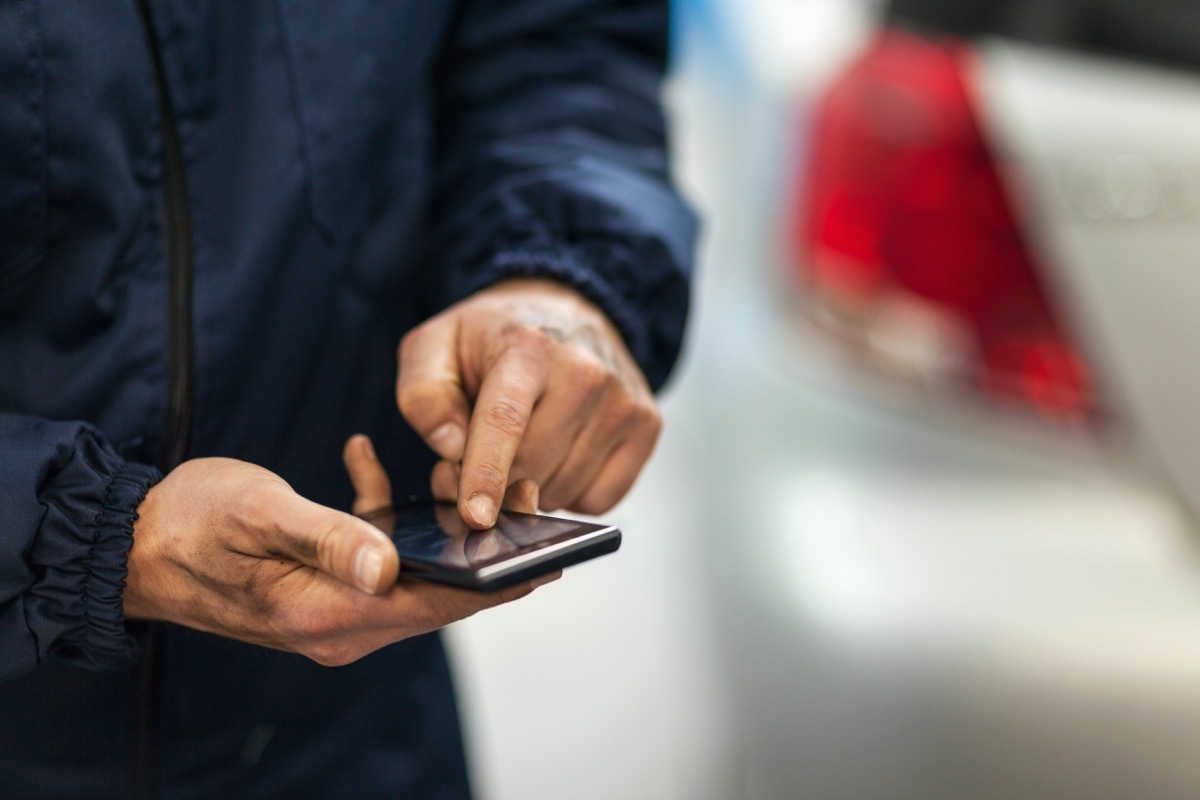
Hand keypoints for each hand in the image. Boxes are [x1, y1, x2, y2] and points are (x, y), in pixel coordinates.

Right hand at [122, 435, 542, 665]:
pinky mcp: (321, 583)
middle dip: (485, 549)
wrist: (127, 543)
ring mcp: (330, 605)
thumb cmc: (188, 524)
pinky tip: (368, 461)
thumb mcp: (259, 516)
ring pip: (412, 571)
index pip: (438, 603)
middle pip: (436, 592)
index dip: (499, 582)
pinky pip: (371, 552)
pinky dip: (379, 511)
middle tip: (526, 495)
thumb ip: (328, 538)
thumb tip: (392, 565)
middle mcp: (338, 623)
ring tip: (465, 474)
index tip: (553, 558)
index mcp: (329, 614)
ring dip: (438, 526)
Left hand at [397, 278, 661, 527]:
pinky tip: (560, 454)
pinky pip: (599, 499)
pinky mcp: (647, 426)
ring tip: (525, 447)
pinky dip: (572, 493)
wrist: (563, 311)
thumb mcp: (434, 347)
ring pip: (564, 491)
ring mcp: (623, 401)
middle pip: (532, 468)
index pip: (505, 421)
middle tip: (480, 459)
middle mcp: (586, 372)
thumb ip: (424, 396)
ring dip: (534, 488)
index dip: (486, 473)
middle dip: (497, 481)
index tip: (476, 515)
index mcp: (528, 348)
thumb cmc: (492, 340)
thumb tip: (451, 448)